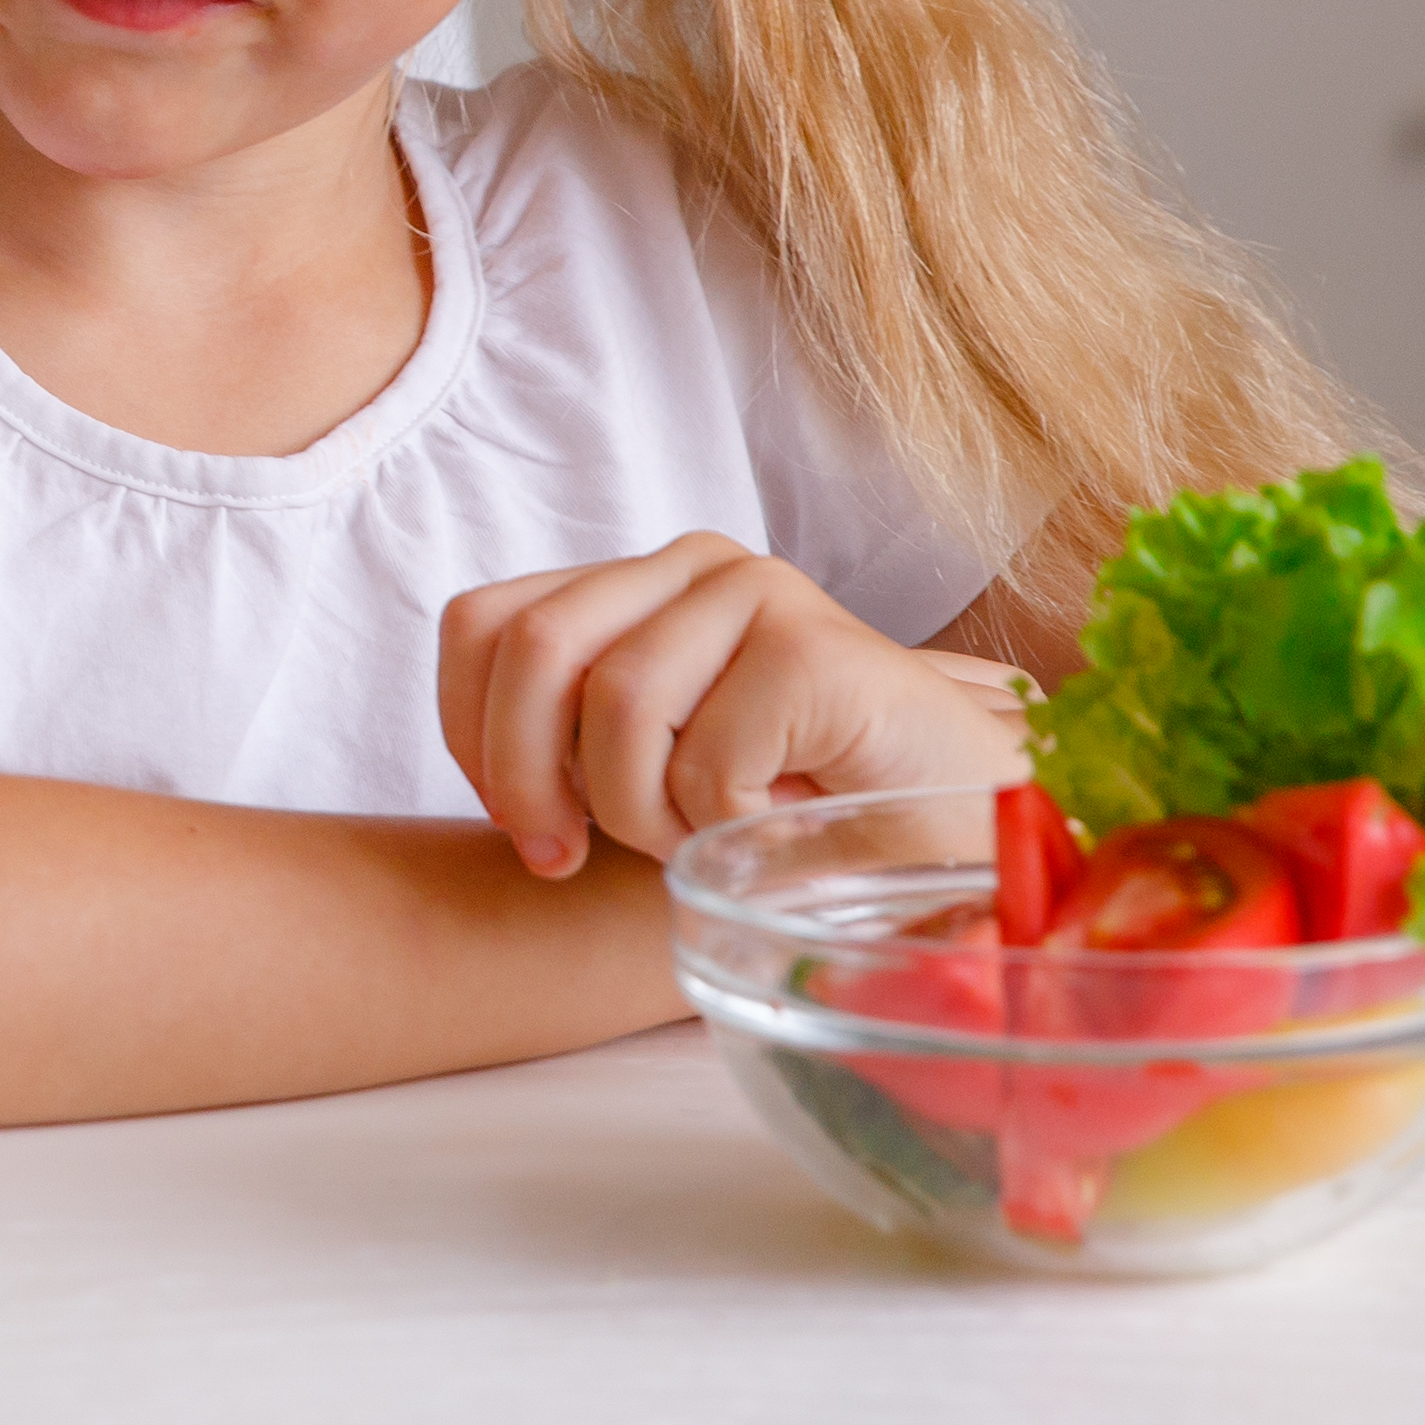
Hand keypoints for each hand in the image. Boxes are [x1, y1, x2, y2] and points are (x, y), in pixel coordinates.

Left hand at [437, 534, 1027, 880]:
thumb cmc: (792, 802)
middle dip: (527, 778)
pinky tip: (780, 819)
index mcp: (634, 583)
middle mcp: (690, 566)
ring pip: (617, 707)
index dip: (471, 735)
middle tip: (567, 858)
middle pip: (532, 649)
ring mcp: (757, 594)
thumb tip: (500, 782)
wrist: (952, 822)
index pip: (479, 625)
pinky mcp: (815, 648)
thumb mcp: (655, 763)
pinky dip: (724, 826)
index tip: (526, 827)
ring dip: (646, 814)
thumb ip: (573, 737)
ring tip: (710, 832)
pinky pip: (708, 761)